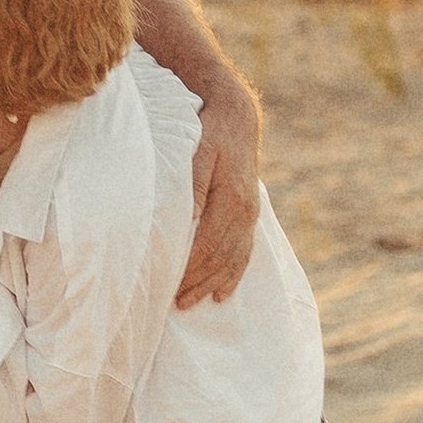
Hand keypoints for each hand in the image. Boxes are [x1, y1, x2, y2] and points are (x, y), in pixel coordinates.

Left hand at [177, 85, 261, 306]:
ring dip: (214, 282)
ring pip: (234, 258)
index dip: (191, 270)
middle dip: (199, 282)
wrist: (236, 118)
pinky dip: (234, 273)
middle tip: (178, 304)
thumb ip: (194, 184)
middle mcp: (245, 211)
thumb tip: (189, 218)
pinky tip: (223, 291)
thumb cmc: (210, 132)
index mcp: (231, 199)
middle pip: (221, 257)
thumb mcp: (199, 151)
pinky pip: (245, 250)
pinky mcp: (250, 213)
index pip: (207, 245)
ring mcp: (250, 214)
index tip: (172, 287)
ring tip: (195, 302)